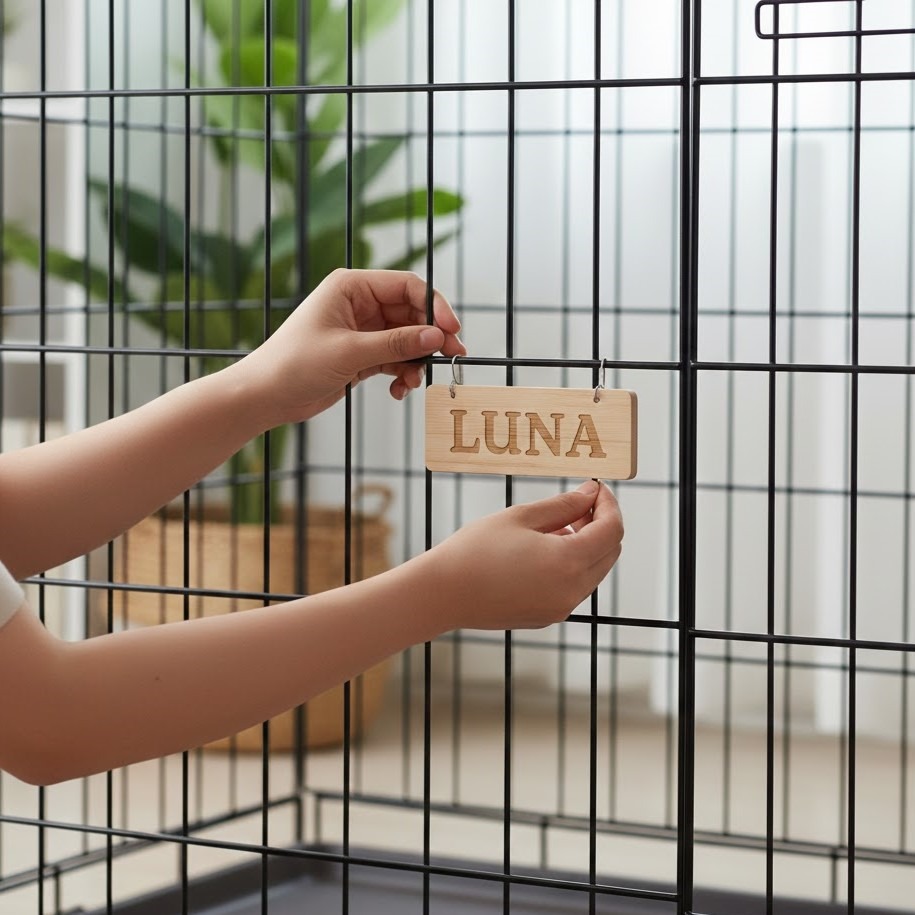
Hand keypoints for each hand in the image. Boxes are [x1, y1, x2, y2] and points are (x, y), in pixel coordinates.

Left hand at [238, 268, 465, 426]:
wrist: (266, 396)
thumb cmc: (294, 364)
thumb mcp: (349, 352)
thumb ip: (396, 344)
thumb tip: (435, 336)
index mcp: (352, 287)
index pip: (406, 286)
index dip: (434, 305)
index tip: (451, 330)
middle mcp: (359, 304)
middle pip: (412, 312)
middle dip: (430, 336)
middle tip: (452, 355)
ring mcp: (362, 330)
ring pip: (407, 338)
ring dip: (416, 360)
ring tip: (414, 381)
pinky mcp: (362, 354)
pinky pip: (395, 358)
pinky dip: (402, 373)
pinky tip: (398, 390)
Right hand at [427, 481, 622, 631]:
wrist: (442, 594)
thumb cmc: (475, 550)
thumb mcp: (521, 517)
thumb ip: (563, 505)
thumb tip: (591, 494)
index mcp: (568, 562)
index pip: (612, 530)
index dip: (610, 505)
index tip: (597, 488)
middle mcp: (571, 590)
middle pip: (609, 552)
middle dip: (601, 524)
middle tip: (578, 503)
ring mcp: (561, 608)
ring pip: (594, 571)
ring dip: (587, 545)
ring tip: (554, 526)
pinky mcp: (548, 616)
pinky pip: (575, 587)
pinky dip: (572, 565)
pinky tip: (544, 550)